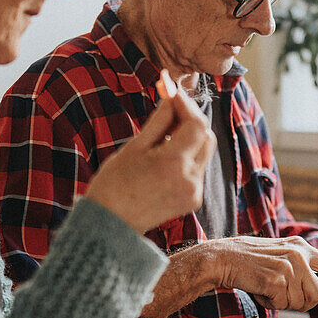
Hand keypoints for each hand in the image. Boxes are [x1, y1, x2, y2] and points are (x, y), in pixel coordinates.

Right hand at [86, 89, 215, 232]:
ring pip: (204, 152)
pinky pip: (198, 169)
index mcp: (173, 162)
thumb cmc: (114, 183)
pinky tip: (164, 161)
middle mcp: (190, 178)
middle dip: (191, 120)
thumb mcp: (135, 146)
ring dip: (189, 139)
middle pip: (206, 136)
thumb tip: (173, 96)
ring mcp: (194, 191)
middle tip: (169, 112)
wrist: (110, 224)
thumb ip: (160, 119)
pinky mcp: (193, 200)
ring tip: (161, 140)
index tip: (172, 93)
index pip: (197, 123)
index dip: (186, 104)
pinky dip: (187, 158)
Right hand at [202, 234, 317, 311]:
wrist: (222, 258)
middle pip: (317, 295)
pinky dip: (269, 303)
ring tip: (266, 286)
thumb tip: (314, 293)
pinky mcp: (278, 280)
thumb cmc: (248, 262)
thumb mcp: (279, 257)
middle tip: (280, 293)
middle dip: (301, 302)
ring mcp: (289, 267)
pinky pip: (282, 305)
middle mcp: (299, 256)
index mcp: (301, 248)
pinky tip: (259, 288)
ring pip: (300, 303)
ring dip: (282, 302)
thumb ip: (299, 269)